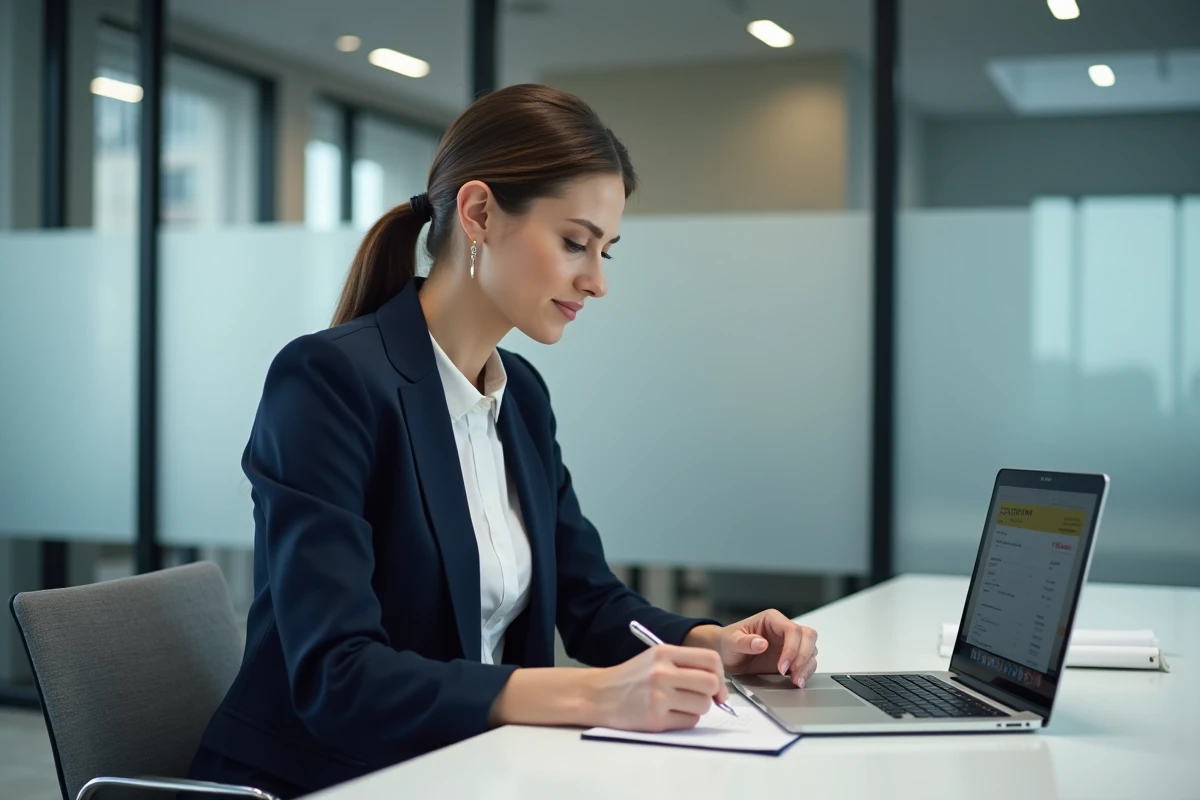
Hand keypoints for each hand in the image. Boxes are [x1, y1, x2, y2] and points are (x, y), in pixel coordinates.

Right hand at [587, 644, 727, 731]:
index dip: (720, 674)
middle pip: (711, 683)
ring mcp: (658, 697)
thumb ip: (685, 665)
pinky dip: (684, 720)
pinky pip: (689, 722)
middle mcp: (662, 672)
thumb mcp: (655, 659)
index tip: (716, 685)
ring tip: (678, 704)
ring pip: (703, 705)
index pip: (710, 659)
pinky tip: (668, 714)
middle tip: (702, 697)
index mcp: (664, 653)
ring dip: (697, 708)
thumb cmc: (632, 678)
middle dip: (712, 694)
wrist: (598, 696)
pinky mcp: (655, 719)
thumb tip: (719, 686)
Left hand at [685, 610, 817, 687]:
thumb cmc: (727, 642)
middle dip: (804, 656)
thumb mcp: (731, 641)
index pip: (792, 630)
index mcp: (772, 619)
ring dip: (807, 666)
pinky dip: (805, 672)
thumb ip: (744, 642)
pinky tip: (797, 682)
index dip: (791, 648)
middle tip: (793, 674)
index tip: (782, 667)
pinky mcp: (791, 658)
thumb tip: (761, 643)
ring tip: (796, 682)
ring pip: (811, 649)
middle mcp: (783, 630)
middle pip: (808, 637)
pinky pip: (807, 662)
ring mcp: (789, 644)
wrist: (726, 655)